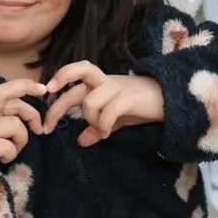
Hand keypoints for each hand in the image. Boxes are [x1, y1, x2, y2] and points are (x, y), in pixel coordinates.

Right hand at [0, 79, 46, 179]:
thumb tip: (24, 121)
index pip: (5, 90)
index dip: (25, 86)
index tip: (42, 89)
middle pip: (9, 97)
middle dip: (32, 112)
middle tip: (39, 130)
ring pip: (15, 125)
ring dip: (20, 141)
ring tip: (10, 153)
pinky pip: (8, 146)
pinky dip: (10, 155)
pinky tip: (2, 161)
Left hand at [44, 61, 164, 146]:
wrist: (171, 100)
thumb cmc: (140, 106)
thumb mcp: (115, 118)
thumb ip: (98, 127)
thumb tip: (81, 141)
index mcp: (99, 82)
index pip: (74, 76)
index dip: (59, 83)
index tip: (46, 100)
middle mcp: (105, 80)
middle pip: (76, 79)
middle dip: (58, 106)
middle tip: (48, 127)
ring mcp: (118, 87)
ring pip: (89, 100)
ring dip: (90, 120)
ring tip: (100, 131)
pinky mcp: (130, 97)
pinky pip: (108, 111)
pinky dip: (103, 124)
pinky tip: (107, 133)